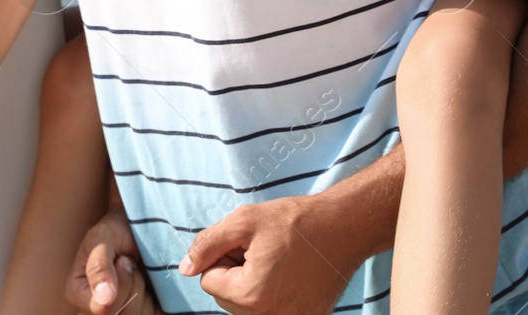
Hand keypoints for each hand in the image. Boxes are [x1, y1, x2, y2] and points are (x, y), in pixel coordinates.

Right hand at [67, 208, 162, 314]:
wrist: (135, 229)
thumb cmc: (116, 229)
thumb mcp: (102, 237)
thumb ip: (99, 265)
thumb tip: (104, 298)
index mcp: (78, 292)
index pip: (101, 308)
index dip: (119, 285)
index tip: (123, 259)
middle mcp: (94, 307)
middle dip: (134, 284)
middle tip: (130, 262)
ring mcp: (117, 312)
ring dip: (145, 290)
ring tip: (137, 271)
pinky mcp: (138, 312)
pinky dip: (156, 300)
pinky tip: (148, 284)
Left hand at [178, 194, 362, 314]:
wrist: (342, 228)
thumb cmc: (293, 222)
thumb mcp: (242, 222)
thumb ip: (207, 245)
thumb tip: (184, 269)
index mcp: (251, 296)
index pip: (209, 282)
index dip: (223, 257)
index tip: (247, 244)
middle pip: (226, 298)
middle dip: (236, 272)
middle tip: (261, 250)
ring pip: (246, 306)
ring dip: (251, 283)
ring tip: (275, 260)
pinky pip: (270, 310)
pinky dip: (272, 293)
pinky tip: (289, 273)